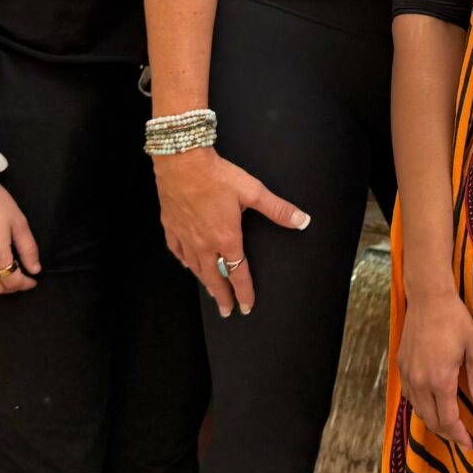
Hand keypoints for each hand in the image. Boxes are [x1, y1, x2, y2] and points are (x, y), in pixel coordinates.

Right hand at [154, 145, 309, 317]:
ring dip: (205, 283)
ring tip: (211, 293)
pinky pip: (177, 252)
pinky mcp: (171, 226)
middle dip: (222, 296)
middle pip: (214, 278)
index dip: (244, 292)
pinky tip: (187, 265)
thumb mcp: (253, 191)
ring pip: (195, 268)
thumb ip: (277, 209)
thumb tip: (301, 220)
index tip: (246, 306)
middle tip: (227, 311)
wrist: (182, 161)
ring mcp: (185, 236)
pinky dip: (185, 262)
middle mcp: (204, 243)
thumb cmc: (215, 175)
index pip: (237, 273)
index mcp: (225, 238)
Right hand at [399, 280, 472, 454]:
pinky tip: (432, 404)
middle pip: (431, 421)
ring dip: (433, 421)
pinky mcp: (401, 365)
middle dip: (447, 434)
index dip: (459, 436)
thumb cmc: (456, 320)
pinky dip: (421, 406)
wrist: (429, 298)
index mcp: (441, 380)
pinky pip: (410, 396)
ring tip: (449, 425)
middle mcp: (420, 382)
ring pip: (418, 410)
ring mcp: (408, 374)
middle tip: (461, 440)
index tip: (469, 445)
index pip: (448, 420)